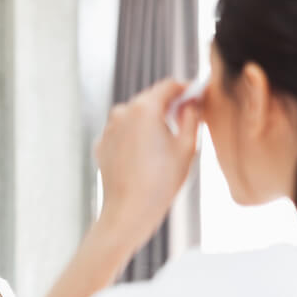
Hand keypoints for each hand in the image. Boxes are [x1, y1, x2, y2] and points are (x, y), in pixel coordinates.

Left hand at [93, 78, 201, 249]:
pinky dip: (134, 137)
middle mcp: (121, 113)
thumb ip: (191, 116)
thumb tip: (191, 102)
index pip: (168, 85)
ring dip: (149, 121)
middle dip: (167, 105)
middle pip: (149, 99)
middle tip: (185, 120)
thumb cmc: (161, 182)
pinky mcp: (101, 145)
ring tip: (165, 143)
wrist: (128, 211)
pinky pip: (122, 132)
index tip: (195, 97)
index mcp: (144, 108)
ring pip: (134, 116)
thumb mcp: (187, 146)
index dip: (185, 89)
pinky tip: (145, 156)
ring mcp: (108, 129)